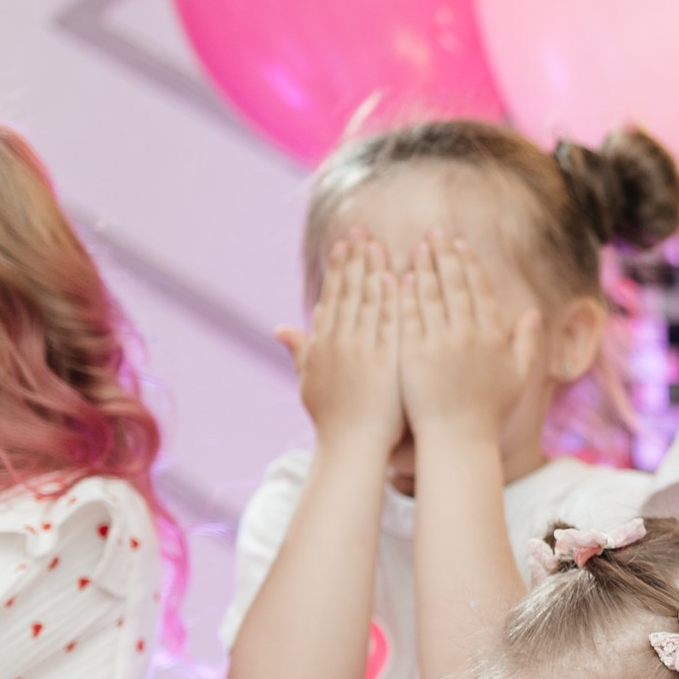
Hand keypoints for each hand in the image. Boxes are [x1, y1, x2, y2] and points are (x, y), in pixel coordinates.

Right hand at [277, 237, 401, 451]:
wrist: (351, 448)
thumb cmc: (334, 421)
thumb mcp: (309, 382)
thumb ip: (300, 352)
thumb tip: (279, 329)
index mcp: (322, 344)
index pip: (332, 297)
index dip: (338, 269)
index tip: (345, 244)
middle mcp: (339, 342)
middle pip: (348, 292)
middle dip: (355, 259)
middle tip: (363, 230)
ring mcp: (361, 350)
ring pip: (368, 301)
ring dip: (374, 270)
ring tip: (380, 244)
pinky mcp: (384, 360)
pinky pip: (390, 322)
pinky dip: (393, 299)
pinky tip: (399, 276)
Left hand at [397, 233, 540, 439]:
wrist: (458, 437)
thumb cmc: (487, 409)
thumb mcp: (517, 375)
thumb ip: (528, 342)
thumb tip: (535, 313)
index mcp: (492, 336)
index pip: (479, 290)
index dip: (469, 265)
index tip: (459, 244)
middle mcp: (468, 335)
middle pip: (455, 285)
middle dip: (445, 254)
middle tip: (434, 231)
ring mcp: (440, 343)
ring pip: (432, 295)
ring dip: (424, 266)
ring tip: (415, 245)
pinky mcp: (414, 353)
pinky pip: (409, 316)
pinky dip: (405, 294)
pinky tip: (399, 276)